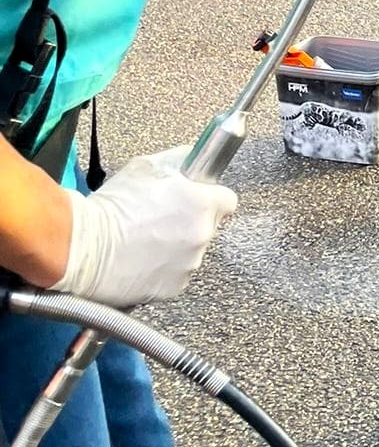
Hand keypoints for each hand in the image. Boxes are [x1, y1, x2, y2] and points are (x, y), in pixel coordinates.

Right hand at [47, 146, 238, 306]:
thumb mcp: (148, 166)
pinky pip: (177, 273)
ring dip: (178, 246)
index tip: (198, 197)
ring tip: (145, 240)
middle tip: (162, 218)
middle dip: (192, 221)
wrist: (83, 248)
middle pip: (210, 225)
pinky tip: (140, 260)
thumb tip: (195, 159)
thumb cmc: (112, 206)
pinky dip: (164, 269)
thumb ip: (181, 160)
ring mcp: (190, 264)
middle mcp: (202, 236)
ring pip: (192, 251)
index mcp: (202, 204)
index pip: (228, 199)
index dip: (212, 196)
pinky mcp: (174, 288)